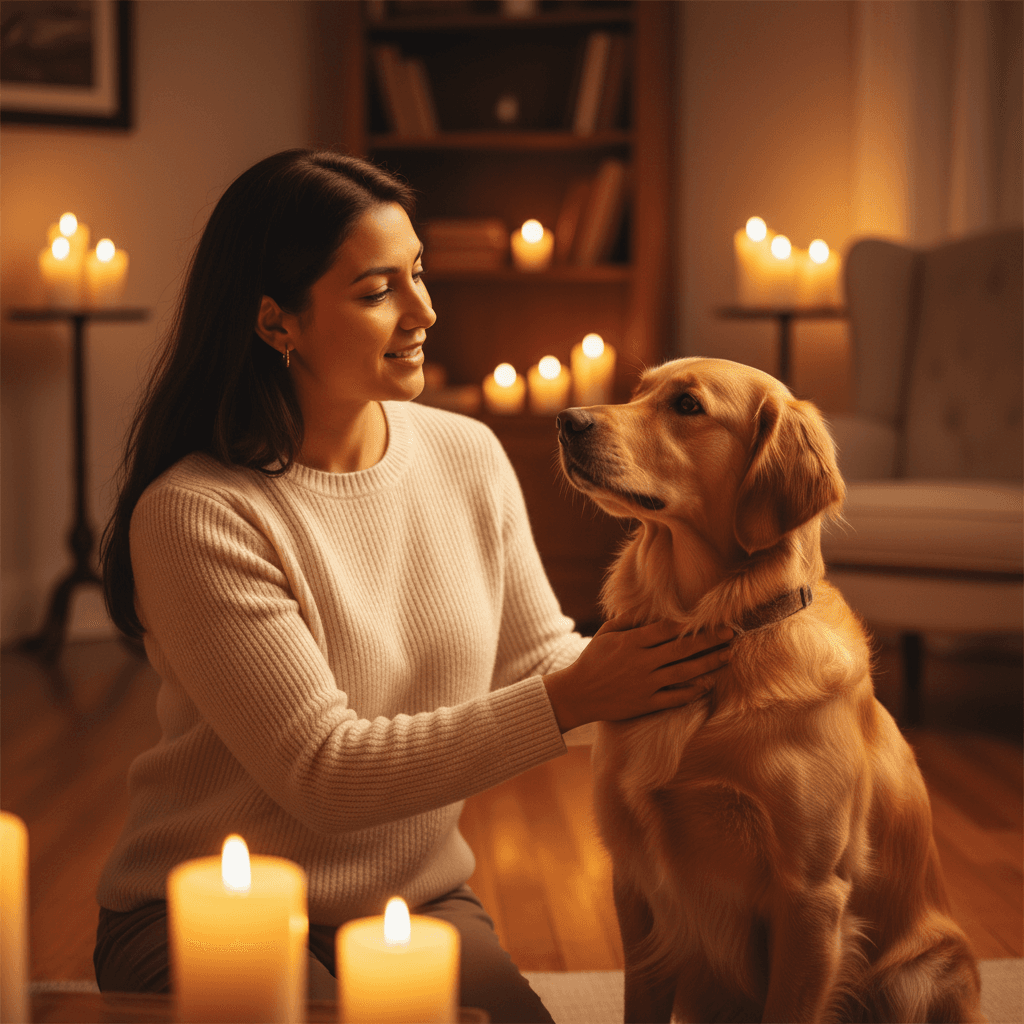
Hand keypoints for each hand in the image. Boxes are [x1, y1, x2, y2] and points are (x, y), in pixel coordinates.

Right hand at [542, 617, 732, 732]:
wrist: (578, 694)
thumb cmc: (592, 659)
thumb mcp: (605, 633)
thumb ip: (628, 620)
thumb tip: (651, 610)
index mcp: (631, 642)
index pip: (667, 630)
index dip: (691, 625)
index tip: (711, 620)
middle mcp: (641, 662)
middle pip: (682, 649)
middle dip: (709, 640)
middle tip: (731, 634)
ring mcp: (645, 685)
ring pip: (684, 672)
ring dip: (708, 663)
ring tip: (727, 656)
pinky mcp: (646, 704)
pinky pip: (675, 697)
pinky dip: (693, 691)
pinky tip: (708, 683)